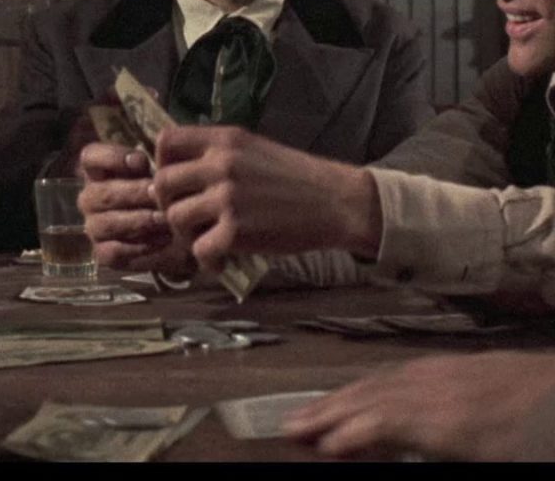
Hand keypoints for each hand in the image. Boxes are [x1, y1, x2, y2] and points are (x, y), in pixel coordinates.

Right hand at [79, 141, 194, 275]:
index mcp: (98, 171)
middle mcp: (90, 198)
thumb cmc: (162, 192)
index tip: (142, 161)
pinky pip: (115, 251)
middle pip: (101, 193)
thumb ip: (149, 166)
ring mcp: (94, 227)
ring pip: (107, 224)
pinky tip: (162, 239)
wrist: (173, 230)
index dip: (112, 157)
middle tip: (157, 193)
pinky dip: (140, 246)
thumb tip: (141, 164)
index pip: (91, 157)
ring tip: (164, 219)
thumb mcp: (158, 173)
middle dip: (133, 193)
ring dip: (138, 221)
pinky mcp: (104, 254)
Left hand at [152, 125, 381, 273]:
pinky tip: (222, 260)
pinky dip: (207, 260)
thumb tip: (177, 169)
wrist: (334, 201)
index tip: (175, 182)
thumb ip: (216, 153)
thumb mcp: (252, 148)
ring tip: (206, 239)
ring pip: (175, 218)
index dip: (160, 163)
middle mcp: (220, 164)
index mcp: (224, 139)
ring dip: (185, 234)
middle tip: (186, 218)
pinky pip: (199, 250)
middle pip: (162, 183)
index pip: (166, 141)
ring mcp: (227, 197)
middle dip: (168, 205)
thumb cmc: (294, 176)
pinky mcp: (237, 231)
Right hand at [283, 351, 554, 460]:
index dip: (349, 432)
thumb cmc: (531, 436)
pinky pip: (397, 371)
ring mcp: (441, 372)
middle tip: (290, 425)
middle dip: (330, 411)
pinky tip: (357, 389)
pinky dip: (367, 382)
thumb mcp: (483, 456)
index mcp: (448, 419)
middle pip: (373, 398)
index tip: (318, 445)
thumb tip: (376, 441)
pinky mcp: (449, 365)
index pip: (385, 422)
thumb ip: (423, 442)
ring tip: (308, 410)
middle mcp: (437, 389)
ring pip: (380, 381)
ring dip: (341, 396)